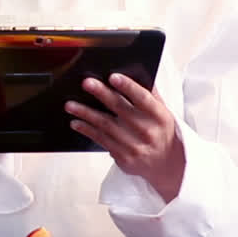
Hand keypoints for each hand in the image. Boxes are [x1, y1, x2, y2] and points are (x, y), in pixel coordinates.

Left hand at [65, 73, 185, 201]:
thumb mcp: (163, 112)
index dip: (128, 87)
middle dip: (102, 94)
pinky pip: (101, 140)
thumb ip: (150, 94)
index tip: (113, 77)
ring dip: (86, 113)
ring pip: (106, 126)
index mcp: (160, 116)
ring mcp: (135, 146)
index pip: (143, 98)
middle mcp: (147, 131)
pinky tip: (76, 122)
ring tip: (70, 105)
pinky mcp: (124, 157)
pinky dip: (87, 130)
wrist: (167, 165)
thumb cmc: (161, 132)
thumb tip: (135, 72)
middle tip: (86, 83)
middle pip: (121, 109)